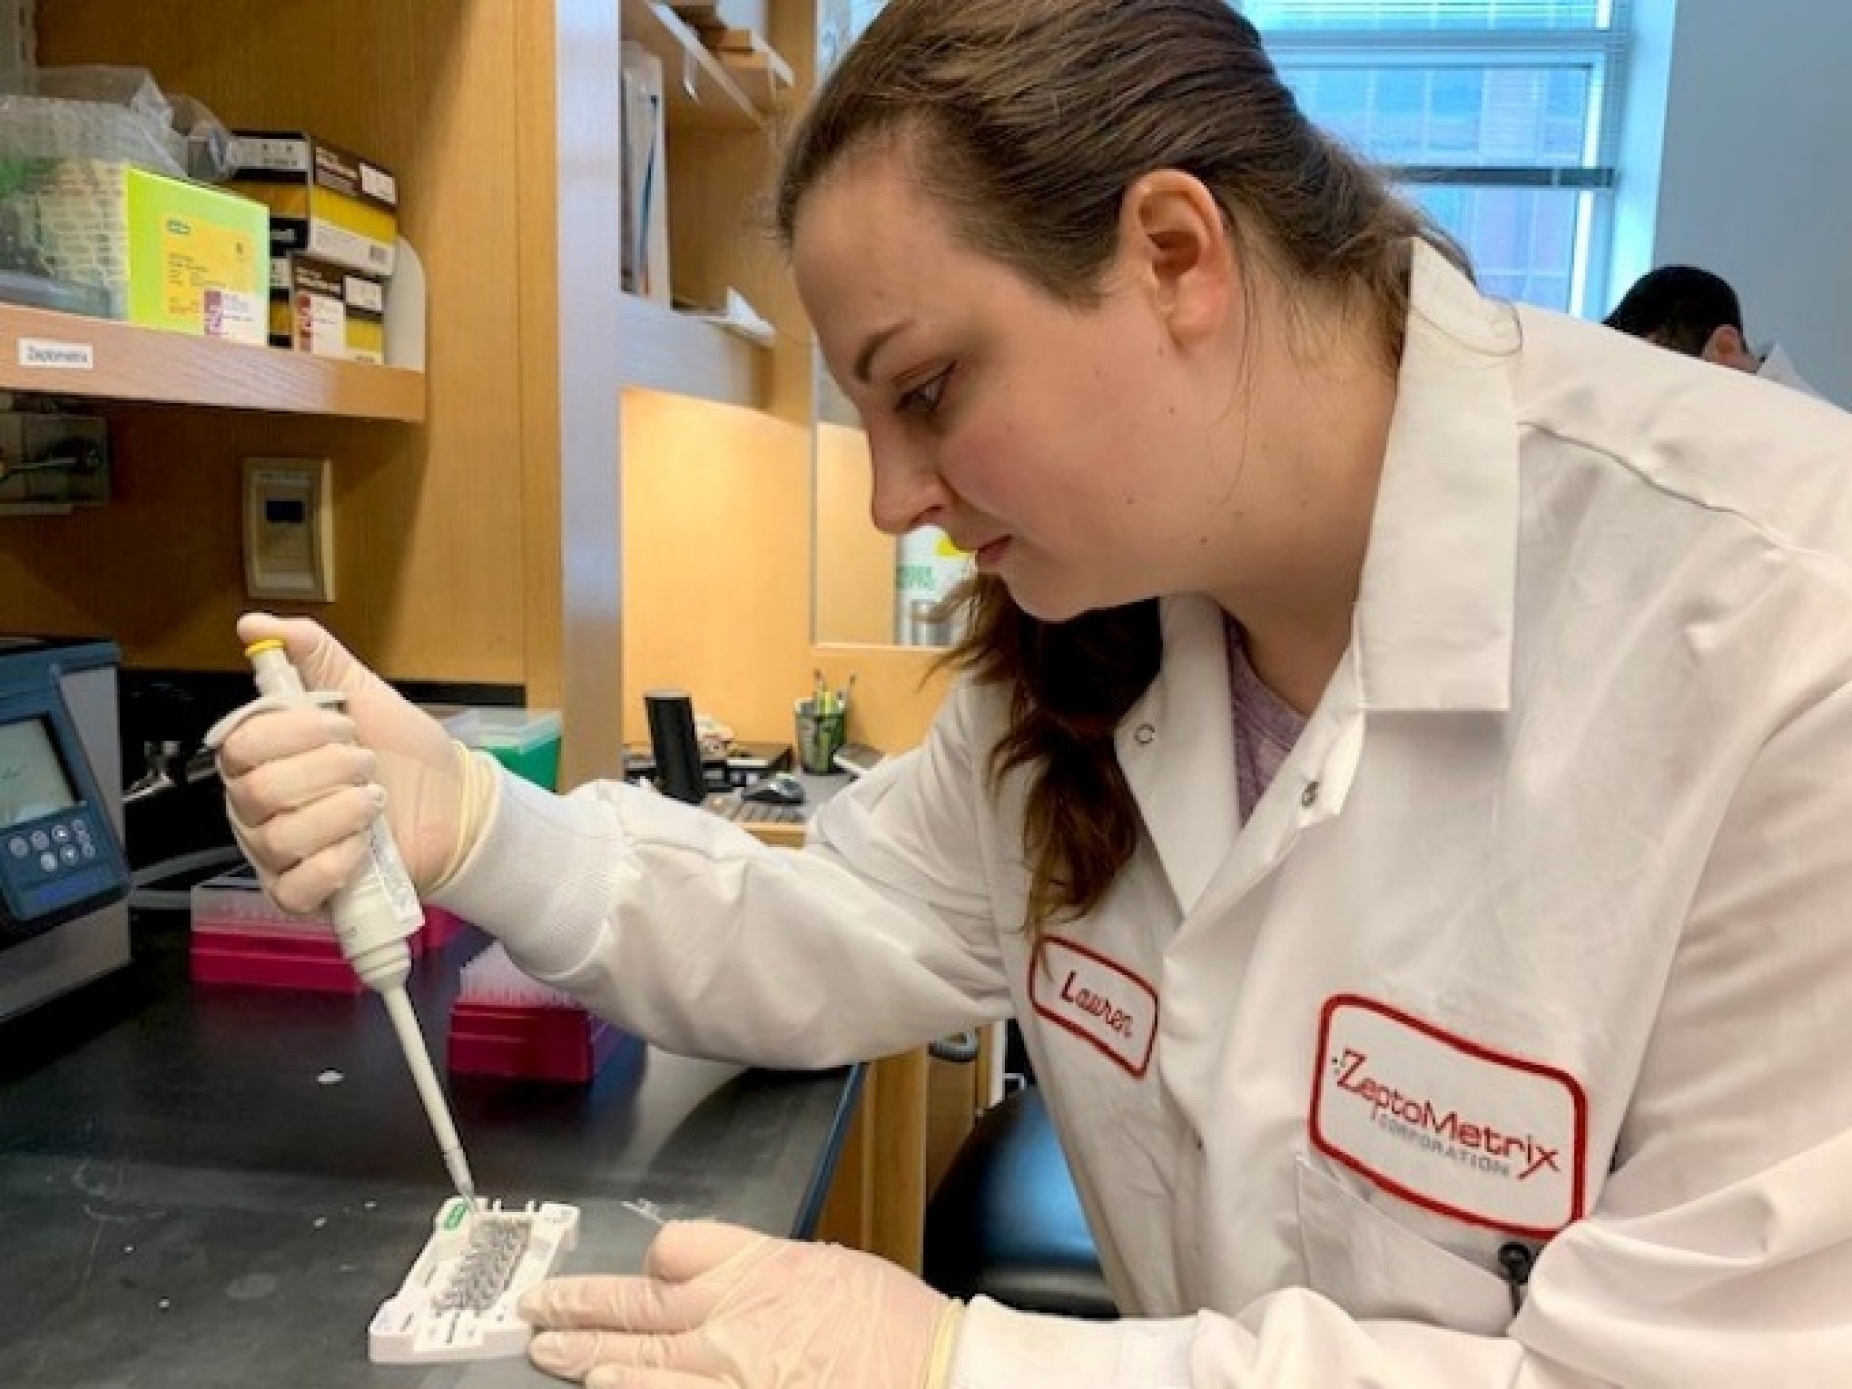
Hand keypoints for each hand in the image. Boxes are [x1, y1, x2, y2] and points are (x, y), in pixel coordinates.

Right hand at [212, 613, 471, 906]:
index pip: (240, 745)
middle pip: (256, 792)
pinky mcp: (303, 895)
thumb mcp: (362, 690)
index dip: (292, 733)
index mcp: (262, 758)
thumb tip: (254, 622)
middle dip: (325, 770)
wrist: (456, 804)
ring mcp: (276, 855)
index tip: (342, 724)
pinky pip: (294, 889)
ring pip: (278, 839)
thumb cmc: (403, 752)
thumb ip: (312, 654)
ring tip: (374, 801)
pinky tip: (363, 845)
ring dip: (338, 813)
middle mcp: (257, 808)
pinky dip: (333, 865)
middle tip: (366, 764)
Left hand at [521, 1221, 962, 1388]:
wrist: (935, 1374)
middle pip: (636, 1306)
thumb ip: (772, 1276)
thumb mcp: (832, 1273)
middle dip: (579, 1305)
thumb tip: (735, 1287)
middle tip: (536, 1307)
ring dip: (584, 1355)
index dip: (653, 1263)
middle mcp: (730, 1317)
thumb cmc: (897, 1328)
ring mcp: (725, 1373)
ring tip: (547, 1350)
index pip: (676, 1249)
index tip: (641, 1273)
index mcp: (759, 1267)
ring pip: (633, 1360)